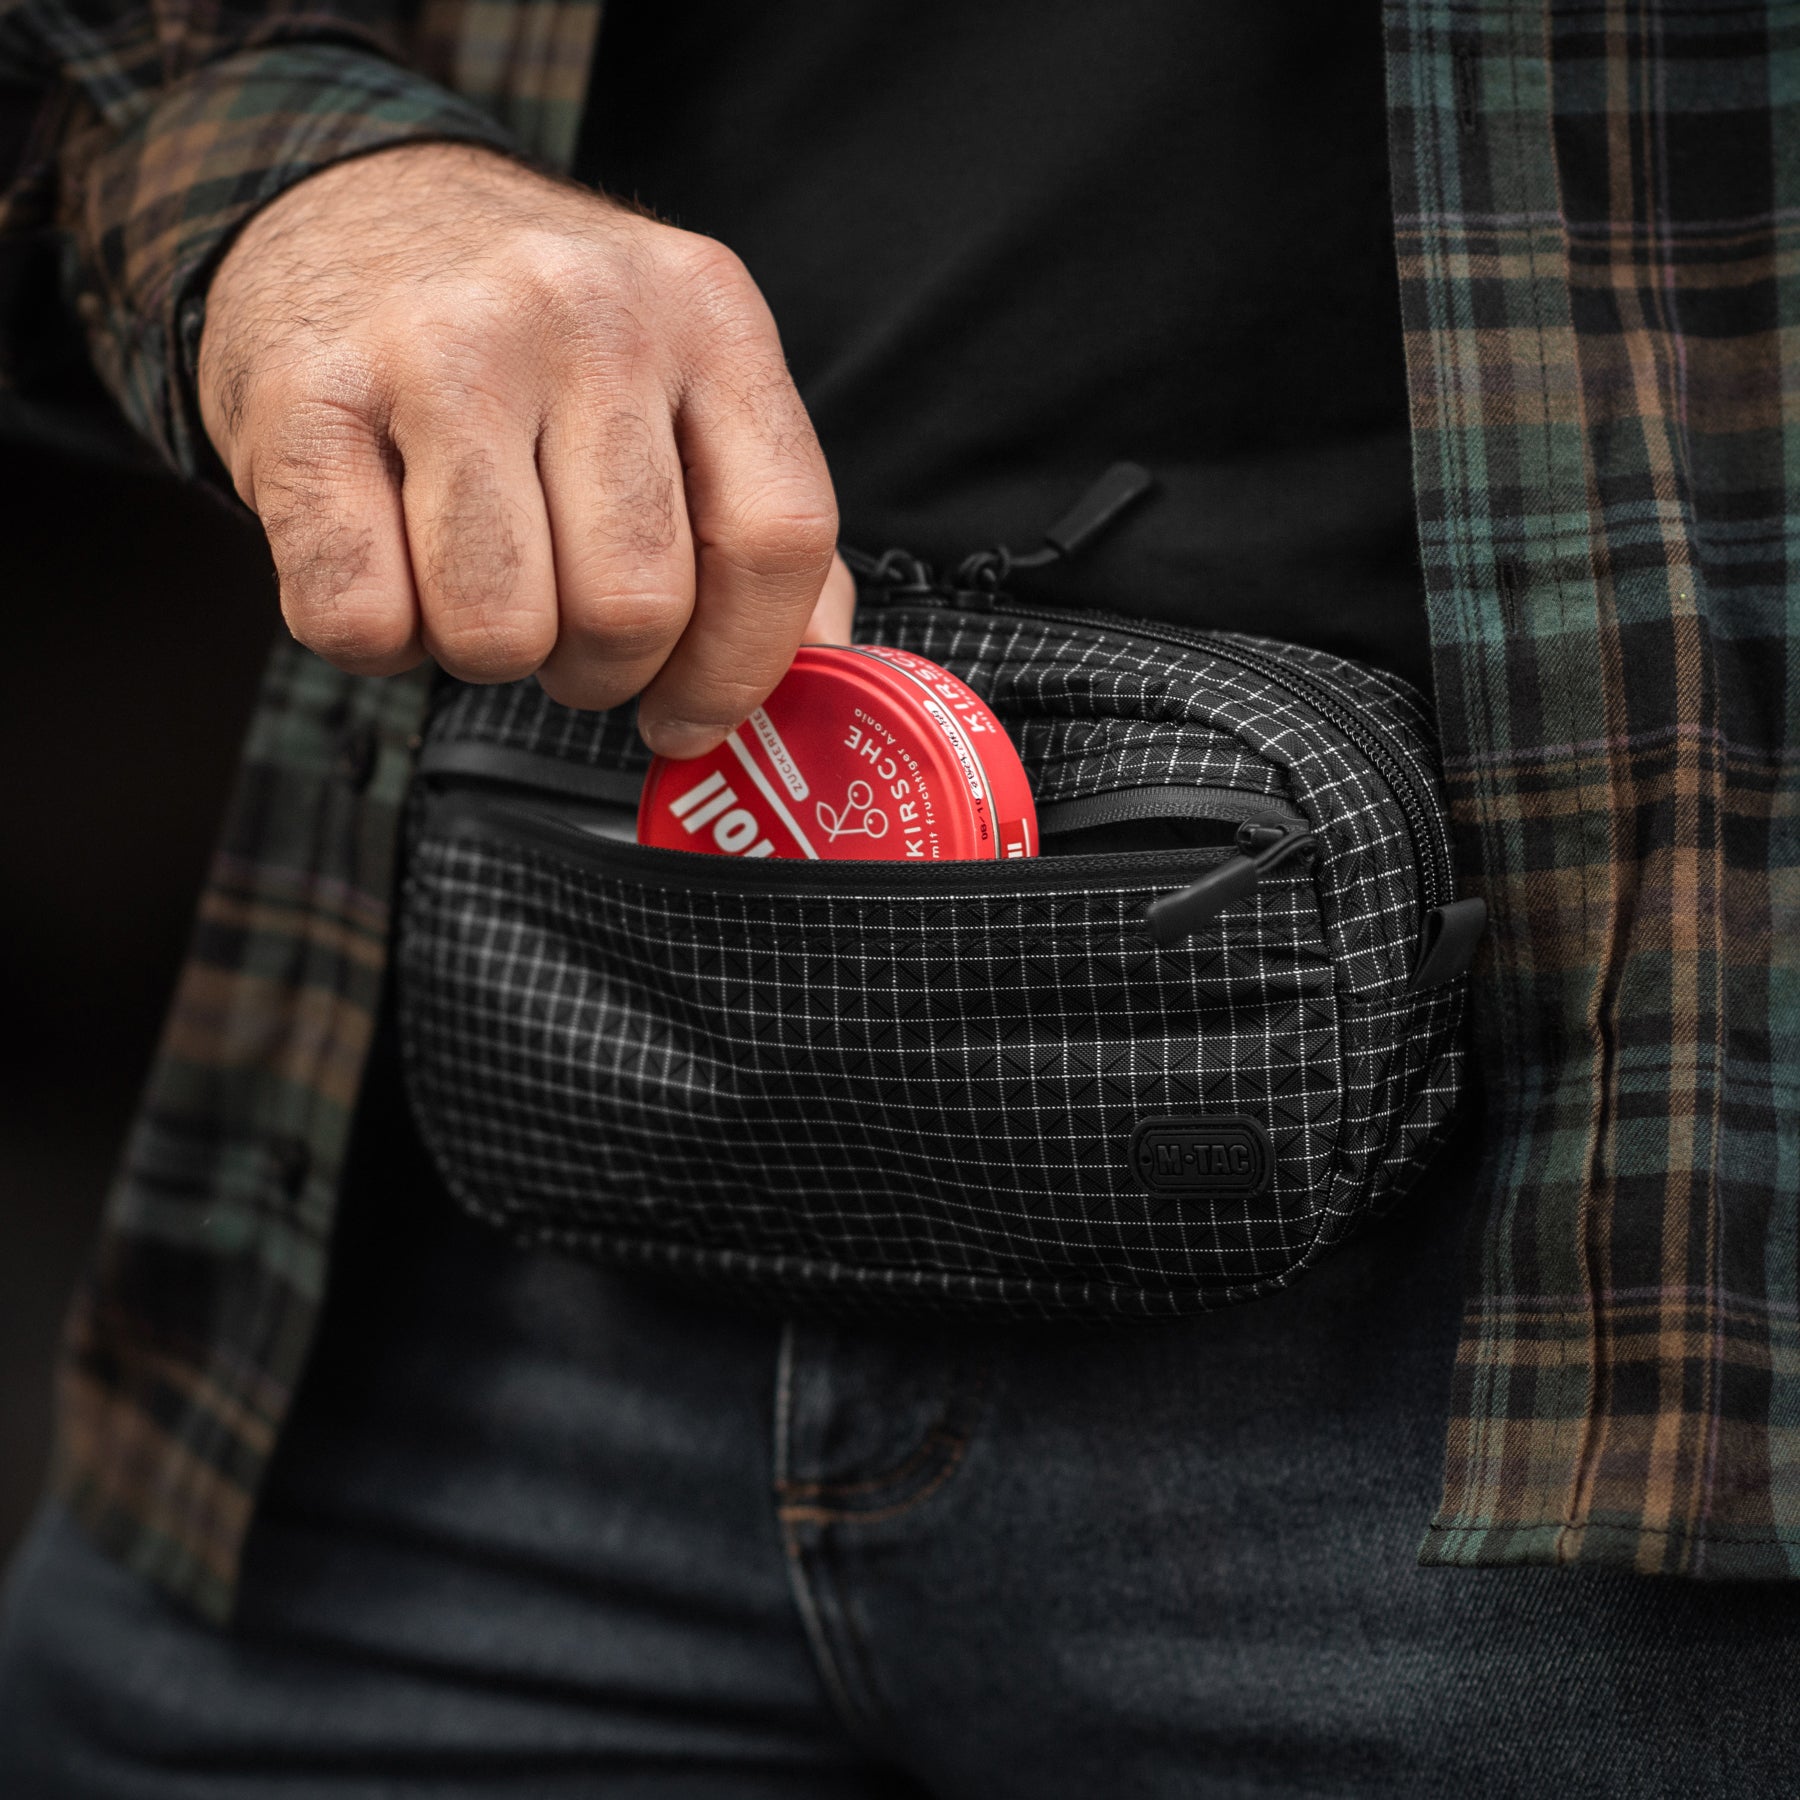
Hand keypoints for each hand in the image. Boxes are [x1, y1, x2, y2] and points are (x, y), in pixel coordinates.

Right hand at [197, 142, 851, 754]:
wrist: (341, 201)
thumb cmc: (535, 340)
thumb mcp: (684, 381)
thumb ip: (763, 527)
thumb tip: (824, 685)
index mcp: (708, 317)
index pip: (777, 536)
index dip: (743, 667)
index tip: (692, 716)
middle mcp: (583, 314)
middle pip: (633, 606)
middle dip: (601, 673)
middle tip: (569, 638)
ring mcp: (439, 348)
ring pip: (497, 630)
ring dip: (488, 655)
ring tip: (482, 583)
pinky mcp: (305, 399)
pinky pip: (360, 619)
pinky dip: (379, 639)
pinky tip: (391, 565)